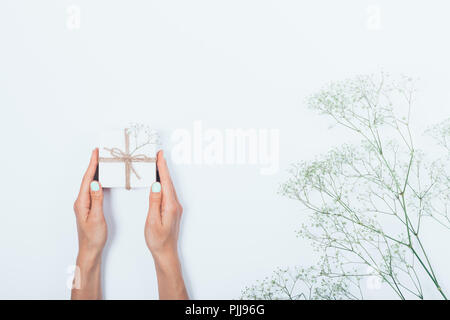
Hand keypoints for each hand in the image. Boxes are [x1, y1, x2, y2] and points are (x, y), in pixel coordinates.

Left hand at [72, 148, 105, 298]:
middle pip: (87, 179)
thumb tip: (96, 183)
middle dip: (93, 165)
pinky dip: (96, 181)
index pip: (87, 180)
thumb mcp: (97, 217)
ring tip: (100, 161)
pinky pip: (92, 189)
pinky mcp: (88, 207)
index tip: (96, 153)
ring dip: (95, 172)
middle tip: (99, 153)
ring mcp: (84, 204)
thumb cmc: (93, 237)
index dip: (92, 165)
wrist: (90, 250)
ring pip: (89, 183)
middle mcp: (81, 201)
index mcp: (82, 202)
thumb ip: (97, 199)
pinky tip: (100, 179)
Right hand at [145, 150, 187, 298]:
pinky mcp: (172, 210)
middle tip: (157, 154)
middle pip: (169, 182)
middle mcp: (175, 204)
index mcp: (170, 206)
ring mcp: (175, 207)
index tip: (159, 156)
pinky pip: (168, 192)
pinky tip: (160, 181)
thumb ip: (154, 202)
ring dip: (164, 175)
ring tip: (157, 163)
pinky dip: (164, 183)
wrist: (166, 253)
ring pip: (169, 186)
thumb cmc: (158, 240)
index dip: (162, 168)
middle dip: (163, 167)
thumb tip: (156, 185)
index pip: (166, 182)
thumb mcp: (152, 221)